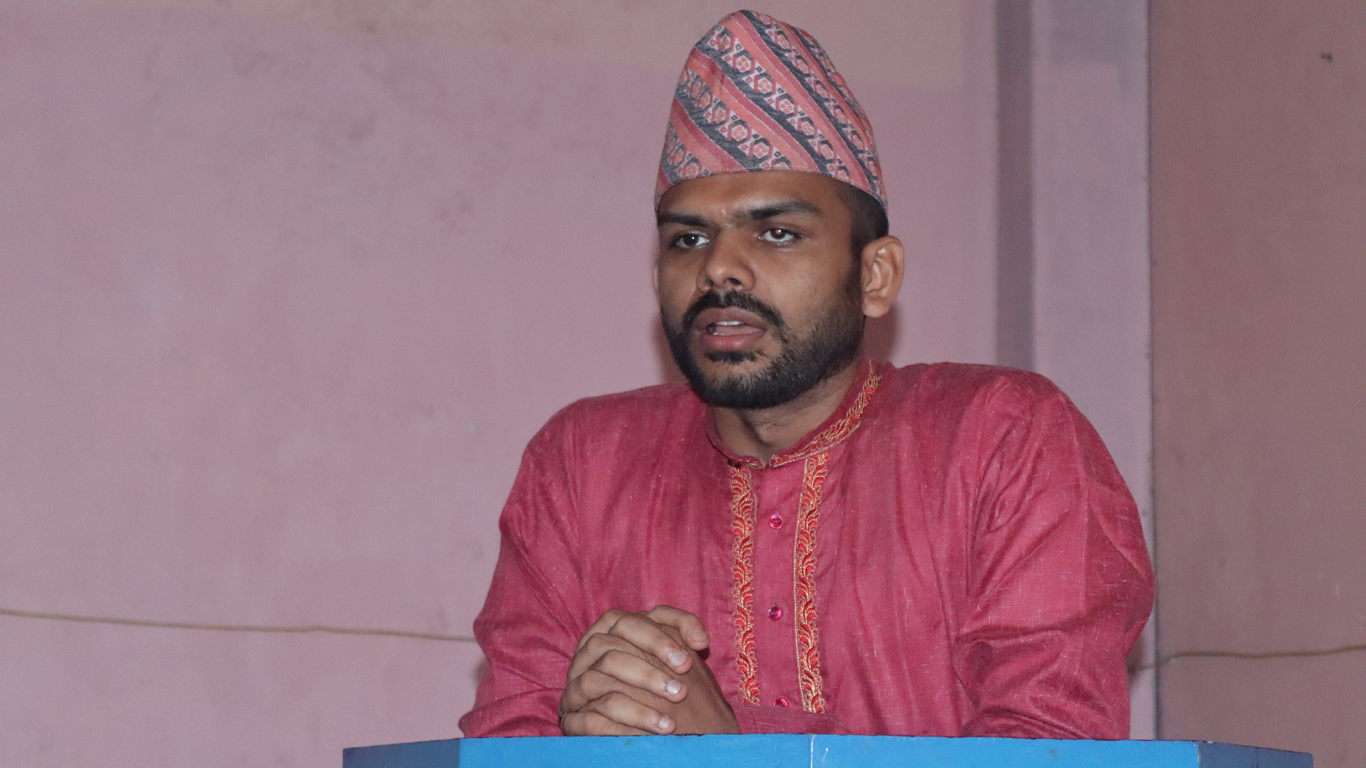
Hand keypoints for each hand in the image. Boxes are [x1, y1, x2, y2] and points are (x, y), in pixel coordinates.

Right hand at [559, 605, 734, 735]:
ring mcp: (575, 686)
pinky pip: (588, 718)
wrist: (650, 737)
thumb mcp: (674, 665)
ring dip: (639, 691)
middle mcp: (588, 656)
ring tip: (673, 710)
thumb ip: (682, 642)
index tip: (694, 653)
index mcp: (610, 634)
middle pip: (609, 643)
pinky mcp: (570, 718)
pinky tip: (654, 728)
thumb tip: (700, 639)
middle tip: (682, 688)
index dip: (661, 634)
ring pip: (596, 678)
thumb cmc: (665, 695)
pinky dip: (625, 722)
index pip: (630, 621)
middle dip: (650, 662)